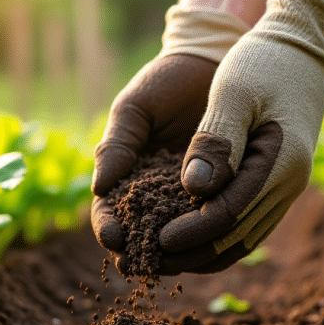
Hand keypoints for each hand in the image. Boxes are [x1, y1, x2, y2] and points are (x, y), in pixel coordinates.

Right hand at [91, 6, 248, 252]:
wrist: (216, 61)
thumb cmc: (166, 82)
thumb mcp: (135, 109)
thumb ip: (117, 146)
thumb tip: (99, 188)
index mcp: (127, 177)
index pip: (109, 212)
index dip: (108, 227)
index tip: (114, 237)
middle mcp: (156, 194)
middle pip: (141, 234)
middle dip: (139, 251)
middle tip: (141, 263)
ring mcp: (189, 197)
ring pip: (179, 236)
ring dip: (175, 252)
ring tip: (175, 261)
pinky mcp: (224, 194)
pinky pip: (216, 222)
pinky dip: (211, 234)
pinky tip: (213, 242)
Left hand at [157, 0, 323, 274]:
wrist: (302, 47)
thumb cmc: (263, 61)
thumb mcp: (233, 91)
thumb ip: (214, 140)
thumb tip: (194, 190)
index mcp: (280, 162)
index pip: (229, 215)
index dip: (191, 232)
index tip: (155, 240)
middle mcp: (288, 183)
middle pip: (236, 237)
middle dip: (192, 254)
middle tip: (150, 261)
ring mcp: (287, 186)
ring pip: (243, 238)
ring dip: (204, 253)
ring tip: (162, 258)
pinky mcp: (278, 182)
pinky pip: (248, 224)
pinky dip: (217, 237)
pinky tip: (186, 238)